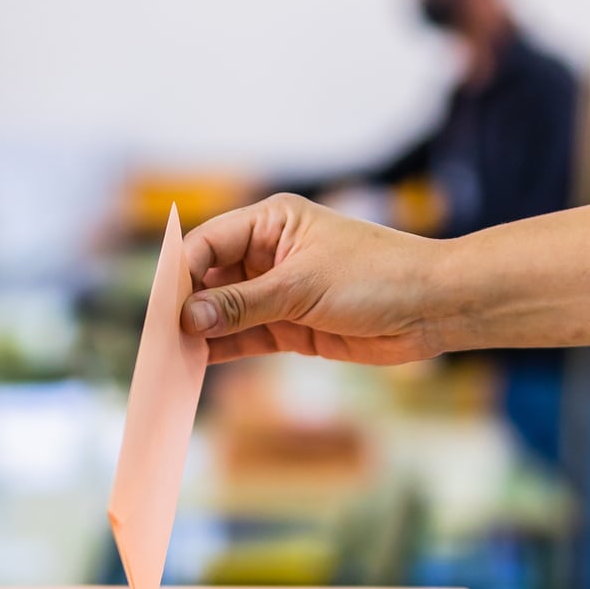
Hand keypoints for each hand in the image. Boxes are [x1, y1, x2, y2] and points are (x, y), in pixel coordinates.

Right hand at [180, 194, 449, 364]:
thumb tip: (189, 317)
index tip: (160, 307)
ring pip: (224, 313)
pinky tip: (195, 365)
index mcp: (270, 223)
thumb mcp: (302, 287)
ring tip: (168, 358)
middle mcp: (268, 254)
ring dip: (200, 334)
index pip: (208, 244)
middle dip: (185, 307)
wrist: (432, 307)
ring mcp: (278, 292)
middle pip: (209, 279)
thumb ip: (243, 304)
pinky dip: (222, 350)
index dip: (180, 274)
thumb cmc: (376, 277)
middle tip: (156, 338)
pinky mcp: (290, 326)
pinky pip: (244, 337)